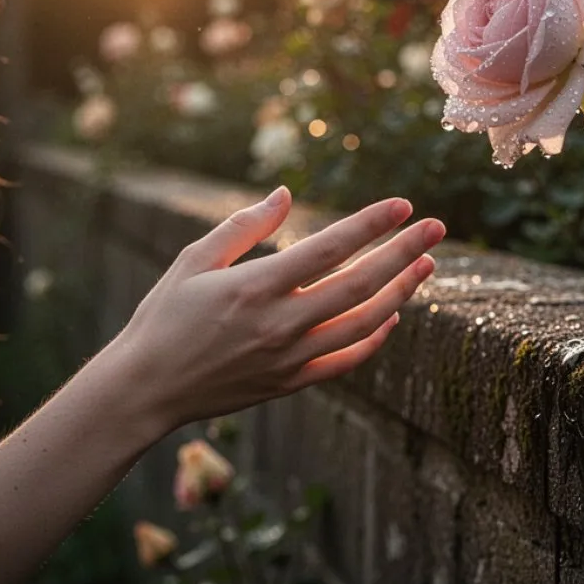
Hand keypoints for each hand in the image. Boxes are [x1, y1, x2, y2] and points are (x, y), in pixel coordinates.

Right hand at [108, 187, 444, 435]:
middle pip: (360, 283)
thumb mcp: (193, 260)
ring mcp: (289, 357)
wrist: (146, 389)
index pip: (330, 247)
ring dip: (401, 293)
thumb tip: (286, 194)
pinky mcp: (290, 383)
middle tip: (437, 227)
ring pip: (364, 323)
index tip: (403, 205)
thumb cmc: (164, 317)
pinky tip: (391, 317)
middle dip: (404, 252)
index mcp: (255, 286)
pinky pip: (345, 361)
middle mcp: (280, 323)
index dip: (371, 223)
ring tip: (427, 266)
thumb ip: (244, 226)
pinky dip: (374, 339)